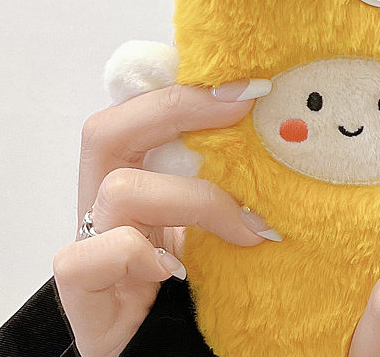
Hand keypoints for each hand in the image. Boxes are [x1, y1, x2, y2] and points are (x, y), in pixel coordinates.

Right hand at [53, 83, 278, 356]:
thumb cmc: (213, 295)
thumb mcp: (233, 227)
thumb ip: (247, 186)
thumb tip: (296, 138)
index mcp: (145, 182)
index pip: (142, 114)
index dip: (183, 87)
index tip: (250, 83)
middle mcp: (114, 208)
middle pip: (109, 130)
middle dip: (176, 106)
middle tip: (246, 104)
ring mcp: (94, 247)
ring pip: (119, 190)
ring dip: (195, 201)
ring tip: (253, 230)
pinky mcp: (83, 293)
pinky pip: (85, 258)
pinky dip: (135, 255)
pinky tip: (178, 274)